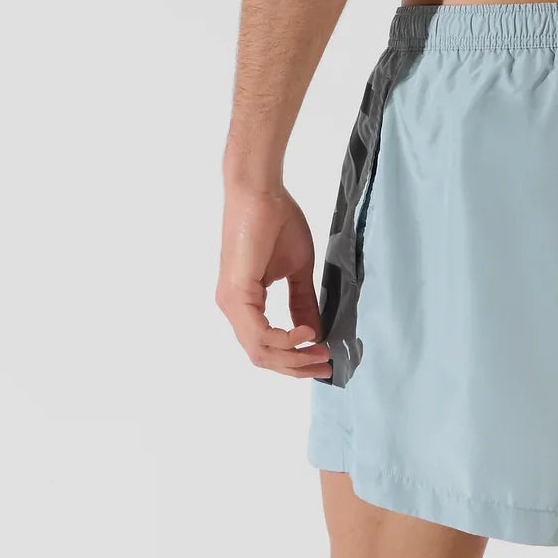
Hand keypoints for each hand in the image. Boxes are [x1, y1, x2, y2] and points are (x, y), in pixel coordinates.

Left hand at [216, 182, 332, 378]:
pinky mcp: (236, 294)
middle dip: (296, 366)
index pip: (265, 346)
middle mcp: (233, 308)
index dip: (294, 359)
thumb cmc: (278, 220)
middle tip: (326, 364)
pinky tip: (308, 332)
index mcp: (245, 303)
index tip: (324, 358)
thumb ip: (303, 302)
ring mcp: (231, 303)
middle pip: (262, 356)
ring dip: (293, 358)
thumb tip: (317, 332)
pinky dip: (285, 339)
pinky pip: (259, 333)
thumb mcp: (298, 269)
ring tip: (321, 350)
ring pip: (259, 351)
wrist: (261, 190)